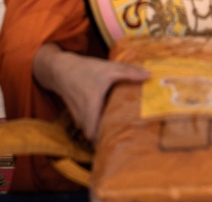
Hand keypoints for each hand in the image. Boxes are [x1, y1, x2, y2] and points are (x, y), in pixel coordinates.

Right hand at [33, 44, 149, 141]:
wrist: (61, 69)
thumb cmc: (86, 70)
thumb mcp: (110, 68)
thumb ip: (129, 72)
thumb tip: (150, 75)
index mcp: (91, 110)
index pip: (96, 136)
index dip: (106, 142)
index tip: (122, 144)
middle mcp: (84, 118)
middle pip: (95, 137)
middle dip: (108, 140)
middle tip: (127, 140)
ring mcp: (79, 117)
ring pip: (91, 132)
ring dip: (103, 133)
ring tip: (121, 133)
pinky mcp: (78, 114)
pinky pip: (88, 126)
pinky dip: (98, 126)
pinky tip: (110, 121)